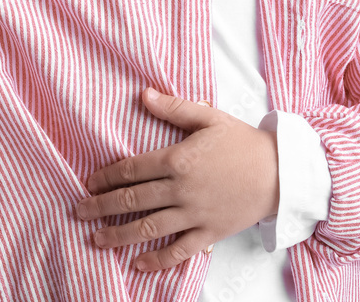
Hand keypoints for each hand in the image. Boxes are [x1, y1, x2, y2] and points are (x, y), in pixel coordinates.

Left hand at [75, 88, 279, 271]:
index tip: (90, 183)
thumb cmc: (243, 142)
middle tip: (79, 211)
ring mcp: (195, 214)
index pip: (133, 169)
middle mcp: (182, 189)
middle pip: (134, 199)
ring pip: (150, 228)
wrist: (280, 172)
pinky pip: (179, 251)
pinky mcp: (210, 233)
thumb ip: (174, 108)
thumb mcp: (208, 117)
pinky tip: (138, 264)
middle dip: (102, 207)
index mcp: (179, 159)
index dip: (107, 177)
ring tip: (96, 239)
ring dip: (119, 235)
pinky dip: (157, 260)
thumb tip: (143, 94)